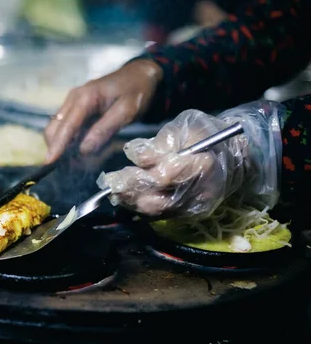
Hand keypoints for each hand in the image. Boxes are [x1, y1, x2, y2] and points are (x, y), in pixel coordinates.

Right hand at [44, 59, 162, 162]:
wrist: (139, 75)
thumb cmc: (136, 91)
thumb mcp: (127, 110)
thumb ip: (105, 129)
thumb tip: (83, 150)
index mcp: (84, 97)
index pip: (66, 126)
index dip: (57, 145)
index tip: (49, 163)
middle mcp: (72, 99)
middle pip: (53, 129)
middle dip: (58, 149)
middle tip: (75, 167)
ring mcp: (72, 104)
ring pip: (57, 131)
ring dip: (65, 148)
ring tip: (85, 160)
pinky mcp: (75, 110)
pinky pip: (67, 129)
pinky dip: (72, 142)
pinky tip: (86, 149)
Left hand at [97, 101, 283, 218]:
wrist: (232, 154)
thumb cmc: (206, 135)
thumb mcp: (184, 128)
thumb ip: (160, 143)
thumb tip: (136, 157)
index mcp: (205, 164)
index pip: (168, 175)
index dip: (141, 175)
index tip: (121, 171)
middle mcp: (202, 191)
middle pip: (159, 198)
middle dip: (131, 191)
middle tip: (110, 184)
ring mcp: (196, 206)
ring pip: (157, 211)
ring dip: (131, 202)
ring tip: (114, 191)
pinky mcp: (190, 214)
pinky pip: (161, 216)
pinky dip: (141, 208)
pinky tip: (127, 198)